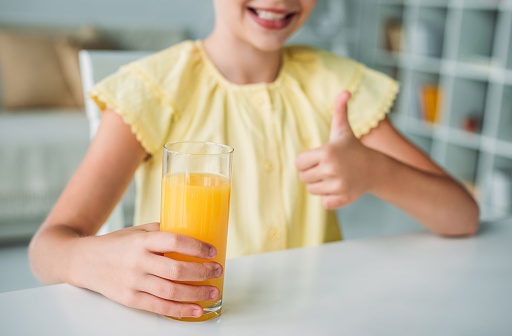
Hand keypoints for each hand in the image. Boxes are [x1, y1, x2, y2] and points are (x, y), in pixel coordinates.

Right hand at [74, 223, 221, 317]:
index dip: (197, 247)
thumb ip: (162, 232)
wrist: (83, 261)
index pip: (174, 241)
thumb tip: (193, 232)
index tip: (212, 251)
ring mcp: (133, 282)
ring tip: (213, 291)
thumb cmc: (116, 244)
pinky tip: (196, 309)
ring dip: (196, 293)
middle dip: (202, 272)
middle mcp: (138, 261)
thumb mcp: (138, 231)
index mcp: (141, 241)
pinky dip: (180, 310)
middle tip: (217, 270)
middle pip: (176, 270)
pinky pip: (159, 307)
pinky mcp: (130, 299)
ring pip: (171, 291)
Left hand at [295, 91, 374, 208]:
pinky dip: (329, 197)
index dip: (306, 161)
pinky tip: (339, 187)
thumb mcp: (342, 130)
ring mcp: (338, 186)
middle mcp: (331, 169)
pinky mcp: (342, 199)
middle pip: (304, 178)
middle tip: (328, 167)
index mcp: (326, 152)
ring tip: (334, 176)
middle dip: (312, 173)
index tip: (319, 158)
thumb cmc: (352, 148)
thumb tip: (345, 91)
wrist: (373, 169)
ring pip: (312, 190)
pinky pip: (324, 202)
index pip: (298, 163)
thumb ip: (339, 110)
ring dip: (320, 185)